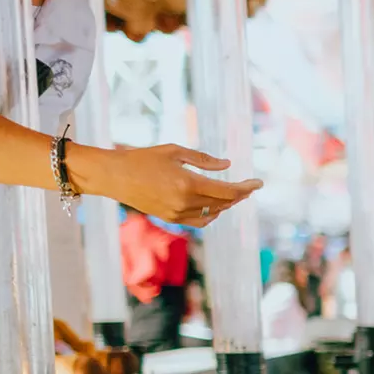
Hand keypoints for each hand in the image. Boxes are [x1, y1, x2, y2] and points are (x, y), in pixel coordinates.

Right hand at [69, 143, 261, 227]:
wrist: (113, 176)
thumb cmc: (143, 158)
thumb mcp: (175, 151)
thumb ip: (204, 160)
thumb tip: (228, 165)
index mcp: (188, 184)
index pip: (228, 191)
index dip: (246, 188)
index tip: (259, 183)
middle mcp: (184, 202)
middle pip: (224, 203)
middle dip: (240, 195)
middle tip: (249, 187)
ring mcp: (177, 214)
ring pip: (214, 213)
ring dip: (227, 204)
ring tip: (235, 194)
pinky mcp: (170, 219)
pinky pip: (199, 221)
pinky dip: (212, 214)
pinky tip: (215, 206)